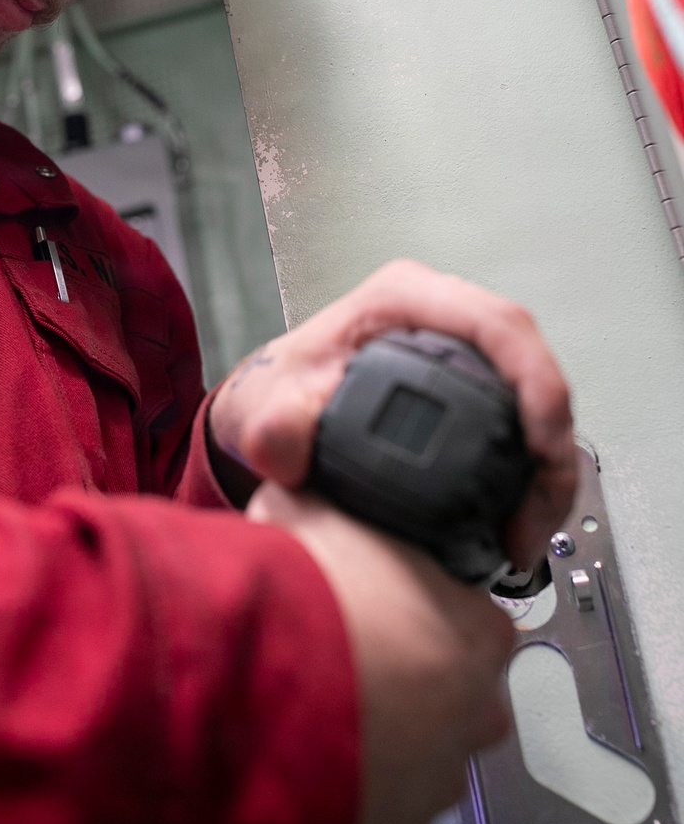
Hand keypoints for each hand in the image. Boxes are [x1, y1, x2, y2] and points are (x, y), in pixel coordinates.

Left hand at [209, 260, 575, 568]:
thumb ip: (273, 427)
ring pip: (537, 391)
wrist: (276, 409)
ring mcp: (460, 346)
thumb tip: (286, 446)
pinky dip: (533, 466)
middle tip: (539, 508)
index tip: (542, 442)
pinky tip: (523, 511)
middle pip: (531, 359)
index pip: (494, 323)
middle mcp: (439, 313)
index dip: (536, 380)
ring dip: (548, 462)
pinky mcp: (471, 381)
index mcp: (403, 298)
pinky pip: (524, 414)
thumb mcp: (269, 406)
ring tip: (531, 524)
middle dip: (552, 438)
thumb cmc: (281, 390)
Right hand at [248, 483, 515, 823]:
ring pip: (419, 745)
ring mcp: (442, 773)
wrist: (258, 694)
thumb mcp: (311, 503)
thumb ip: (331, 495)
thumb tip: (311, 469)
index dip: (409, 595)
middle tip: (343, 646)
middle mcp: (477, 704)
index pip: (461, 605)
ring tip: (319, 697)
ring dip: (380, 725)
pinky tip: (309, 743)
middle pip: (448, 679)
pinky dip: (352, 780)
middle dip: (402, 666)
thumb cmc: (304, 603)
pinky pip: (381, 799)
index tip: (367, 595)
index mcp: (479, 623)